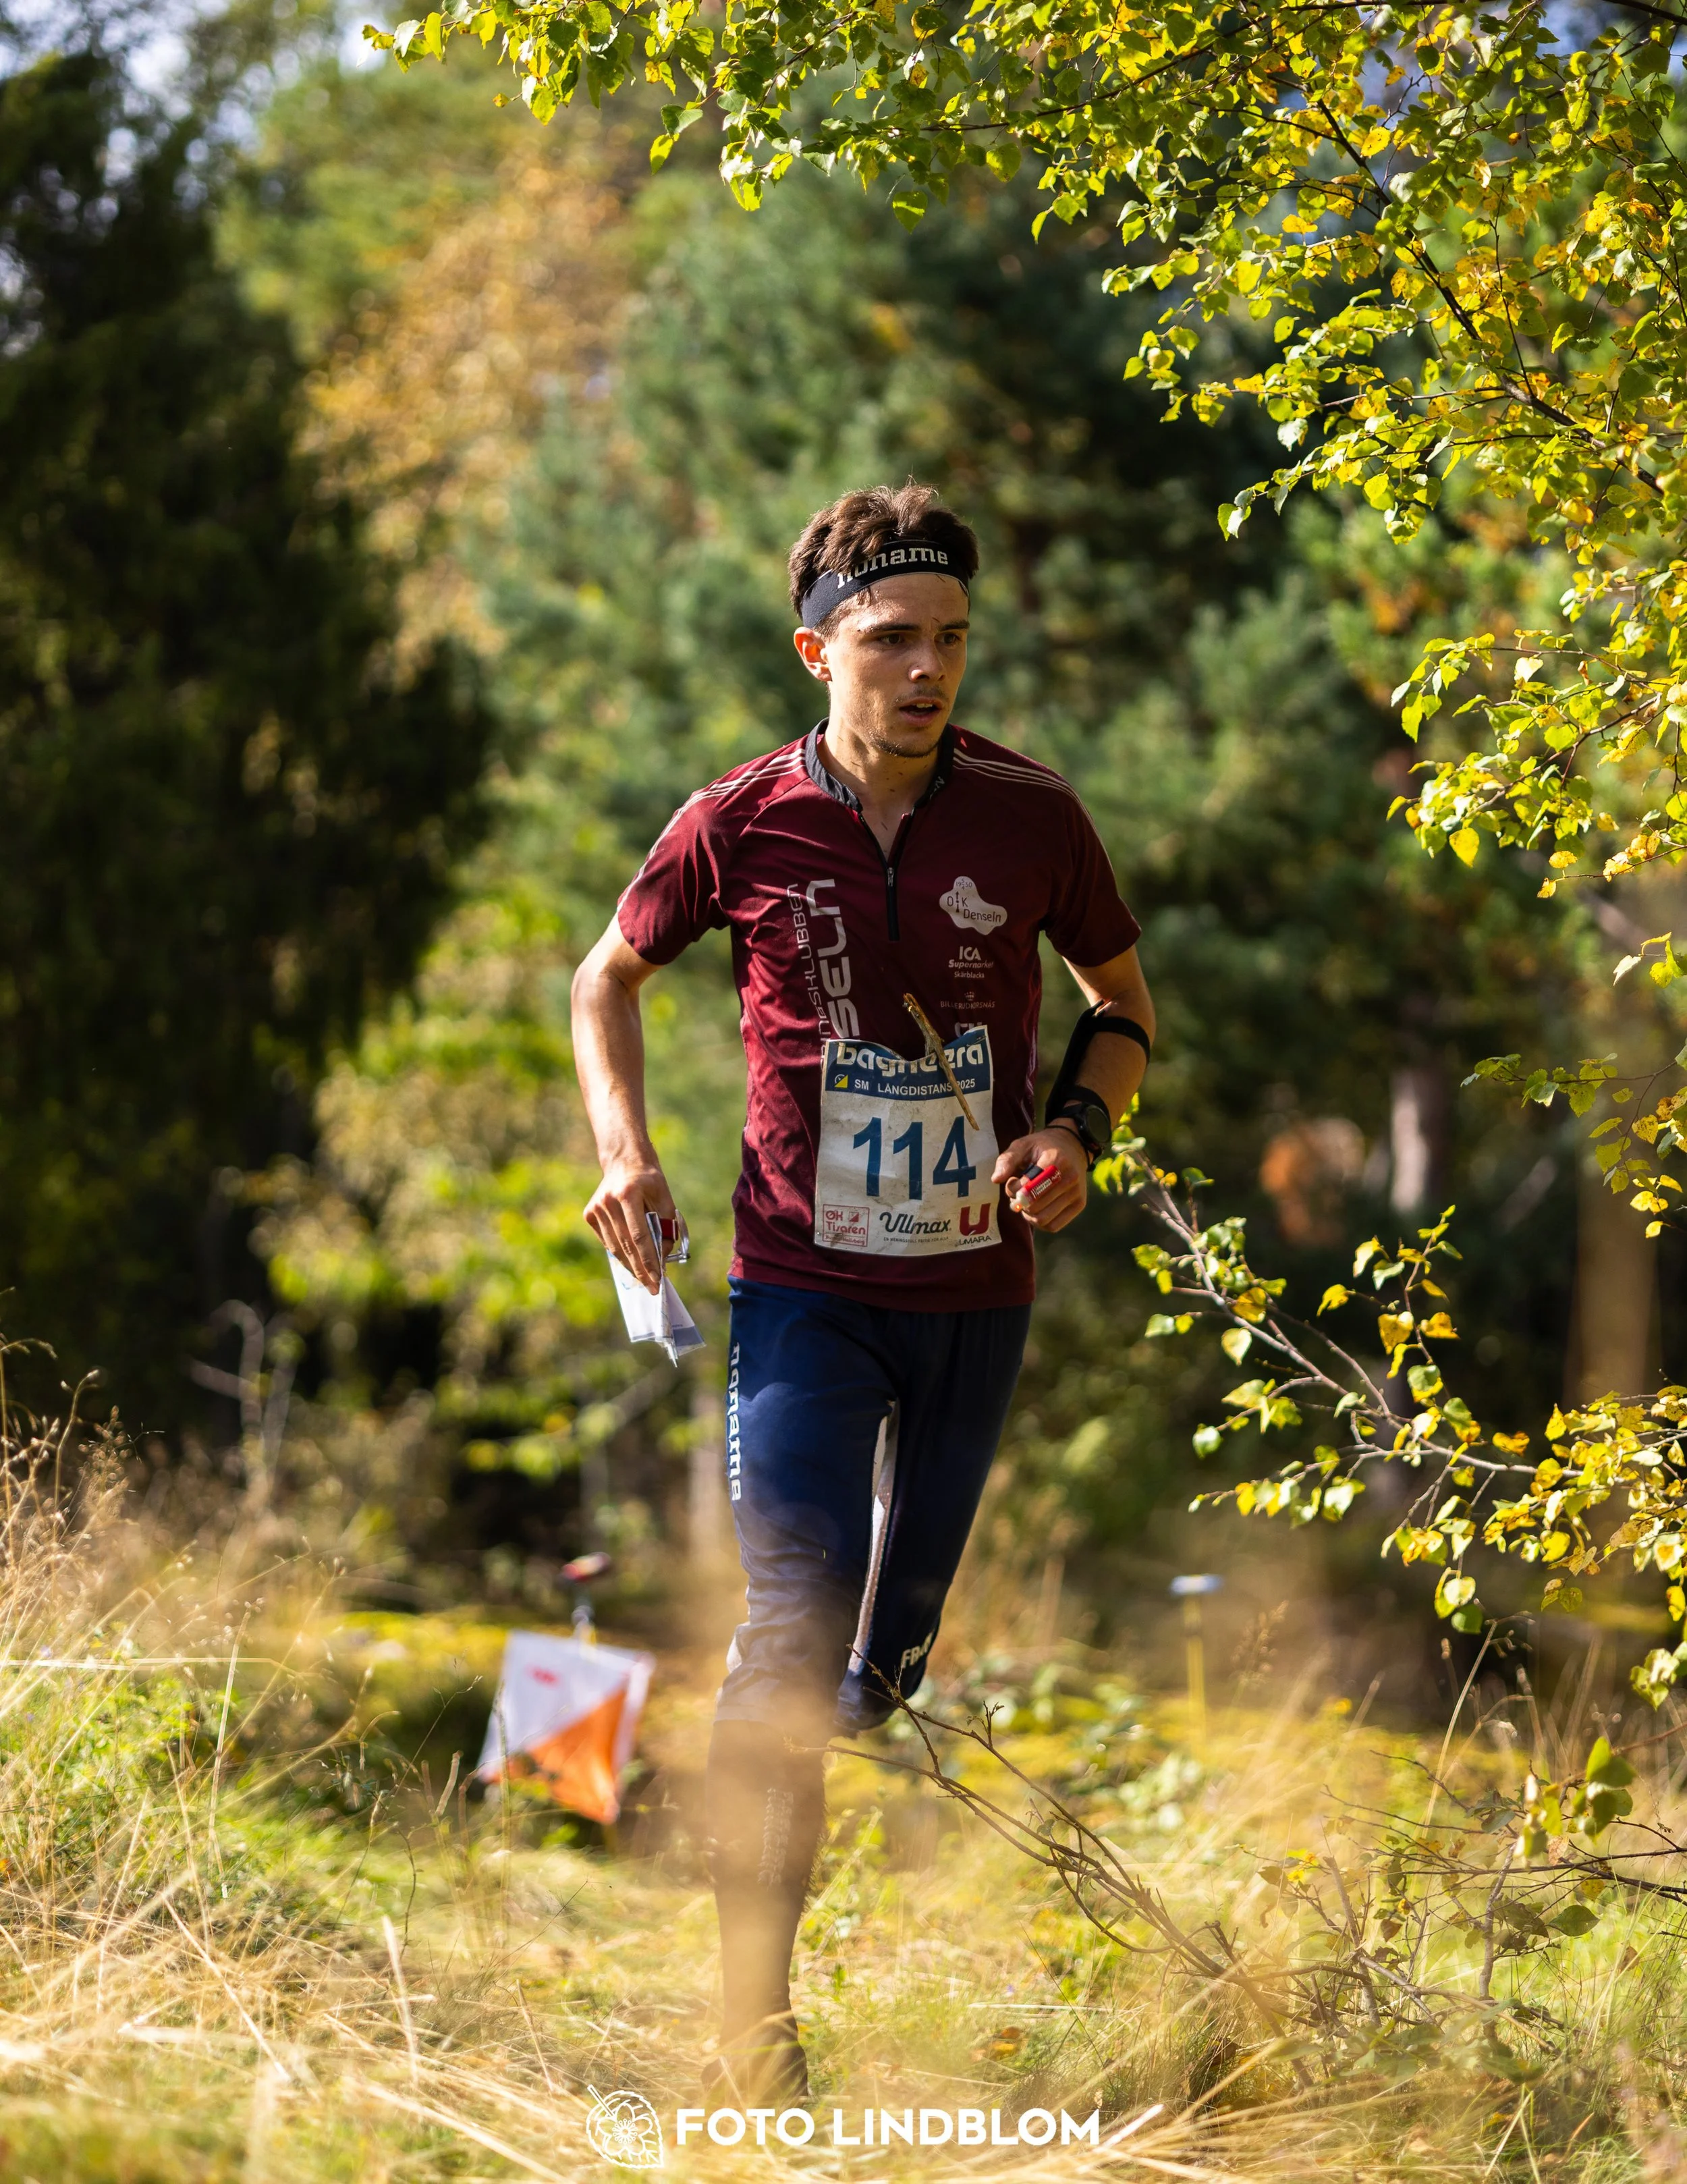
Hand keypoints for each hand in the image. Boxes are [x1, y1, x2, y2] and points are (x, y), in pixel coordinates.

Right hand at [584, 1158, 675, 1293]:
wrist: (624, 1160)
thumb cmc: (649, 1180)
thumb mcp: (664, 1197)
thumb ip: (667, 1225)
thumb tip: (663, 1257)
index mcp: (628, 1194)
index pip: (639, 1236)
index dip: (648, 1260)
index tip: (658, 1279)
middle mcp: (608, 1202)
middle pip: (626, 1245)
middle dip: (641, 1269)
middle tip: (653, 1288)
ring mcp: (596, 1208)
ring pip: (615, 1247)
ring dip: (630, 1265)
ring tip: (644, 1279)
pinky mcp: (589, 1214)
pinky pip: (607, 1241)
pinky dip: (620, 1254)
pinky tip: (631, 1264)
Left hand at [993, 1125, 1087, 1232]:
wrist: (1073, 1146)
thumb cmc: (1042, 1147)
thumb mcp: (1023, 1145)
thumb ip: (1007, 1160)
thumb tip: (996, 1179)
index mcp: (1056, 1160)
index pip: (1028, 1188)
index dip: (1014, 1189)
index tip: (1014, 1180)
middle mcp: (1070, 1178)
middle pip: (1033, 1206)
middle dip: (1019, 1202)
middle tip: (1018, 1193)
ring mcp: (1076, 1193)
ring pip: (1042, 1219)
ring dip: (1028, 1215)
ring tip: (1027, 1201)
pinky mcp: (1080, 1204)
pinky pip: (1053, 1226)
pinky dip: (1040, 1222)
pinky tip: (1037, 1209)